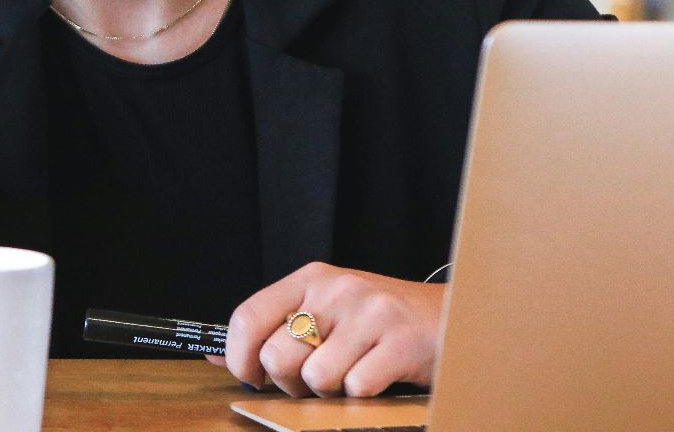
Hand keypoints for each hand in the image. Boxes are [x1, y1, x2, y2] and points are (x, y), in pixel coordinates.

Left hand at [208, 262, 443, 397]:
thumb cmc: (384, 321)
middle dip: (291, 383)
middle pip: (278, 355)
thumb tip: (214, 356)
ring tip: (352, 375)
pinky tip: (379, 377)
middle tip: (315, 380)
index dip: (239, 358)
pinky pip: (356, 388)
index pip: (248, 315)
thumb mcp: (327, 311)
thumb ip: (276, 329)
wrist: (460, 315)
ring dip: (330, 392)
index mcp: (312, 278)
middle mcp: (338, 288)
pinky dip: (363, 396)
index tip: (251, 377)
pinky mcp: (401, 341)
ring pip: (316, 377)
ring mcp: (371, 313)